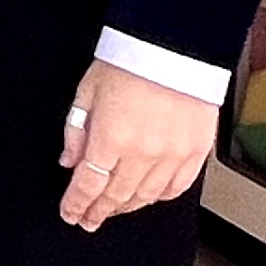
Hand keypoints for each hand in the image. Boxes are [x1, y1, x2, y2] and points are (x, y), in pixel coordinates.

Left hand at [59, 59, 215, 230]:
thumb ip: (77, 130)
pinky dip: (160, 197)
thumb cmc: (129, 61)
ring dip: (127, 207)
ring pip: (146, 197)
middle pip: (116, 196)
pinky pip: (177, 187)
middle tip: (89, 219)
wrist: (175, 45)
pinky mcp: (196, 152)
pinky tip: (148, 198)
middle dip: (99, 211)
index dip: (77, 204)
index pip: (89, 185)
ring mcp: (172, 155)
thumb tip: (70, 160)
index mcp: (111, 138)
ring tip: (114, 211)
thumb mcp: (87, 92)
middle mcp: (142, 153)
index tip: (71, 213)